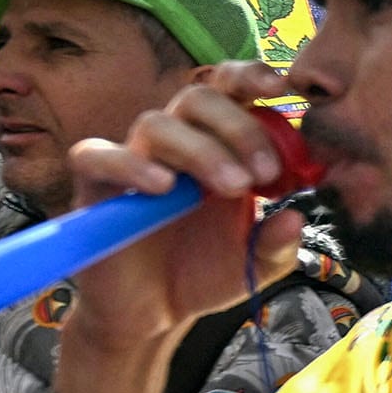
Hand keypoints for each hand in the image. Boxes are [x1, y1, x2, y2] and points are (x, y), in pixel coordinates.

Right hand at [60, 63, 306, 348]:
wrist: (153, 315)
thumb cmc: (204, 272)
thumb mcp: (255, 265)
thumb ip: (278, 244)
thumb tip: (295, 218)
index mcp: (217, 143)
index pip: (229, 88)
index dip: (251, 77)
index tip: (283, 89)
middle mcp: (175, 142)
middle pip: (197, 98)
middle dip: (238, 127)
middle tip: (265, 172)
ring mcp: (134, 161)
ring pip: (157, 124)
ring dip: (200, 149)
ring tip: (233, 188)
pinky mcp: (96, 188)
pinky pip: (98, 157)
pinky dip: (130, 165)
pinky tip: (163, 187)